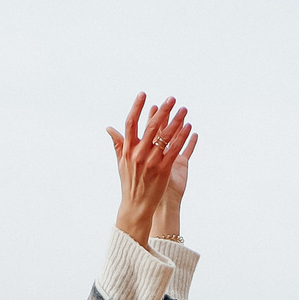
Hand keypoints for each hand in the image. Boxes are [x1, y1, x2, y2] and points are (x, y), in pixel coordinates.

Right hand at [107, 93, 189, 245]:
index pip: (130, 124)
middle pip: (151, 127)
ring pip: (166, 137)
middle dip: (162, 111)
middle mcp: (138, 154)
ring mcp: (151, 161)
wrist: (136, 205)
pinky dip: (182, 138)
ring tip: (184, 109)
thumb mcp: (121, 163)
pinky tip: (189, 127)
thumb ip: (118, 144)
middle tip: (171, 98)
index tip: (142, 94)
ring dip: (176, 121)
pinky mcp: (163, 169)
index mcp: (127, 150)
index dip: (136, 108)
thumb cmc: (129, 182)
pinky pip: (175, 150)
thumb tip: (109, 128)